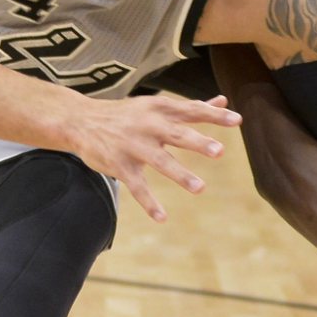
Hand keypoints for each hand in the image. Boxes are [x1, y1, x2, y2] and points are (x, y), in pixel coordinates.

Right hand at [65, 94, 238, 221]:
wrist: (80, 120)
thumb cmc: (126, 114)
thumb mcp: (155, 106)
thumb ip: (190, 107)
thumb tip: (223, 100)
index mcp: (160, 109)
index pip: (191, 110)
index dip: (214, 115)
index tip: (237, 120)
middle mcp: (148, 125)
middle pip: (177, 134)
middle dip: (198, 142)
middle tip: (219, 151)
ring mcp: (133, 146)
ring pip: (159, 161)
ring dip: (180, 175)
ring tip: (200, 188)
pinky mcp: (119, 165)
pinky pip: (136, 186)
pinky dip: (149, 202)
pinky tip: (162, 217)